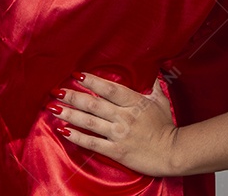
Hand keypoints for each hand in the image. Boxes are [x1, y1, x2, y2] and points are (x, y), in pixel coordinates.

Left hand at [48, 72, 179, 177]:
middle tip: (56, 91)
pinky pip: (93, 142)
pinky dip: (77, 136)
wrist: (174, 153)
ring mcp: (119, 134)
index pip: (109, 88)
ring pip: (89, 122)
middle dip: (73, 97)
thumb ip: (153, 88)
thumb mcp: (161, 103)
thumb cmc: (168, 127)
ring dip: (69, 114)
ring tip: (53, 109)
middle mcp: (124, 116)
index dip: (92, 81)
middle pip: (93, 104)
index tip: (76, 75)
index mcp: (134, 102)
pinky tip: (64, 131)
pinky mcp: (117, 150)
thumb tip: (152, 75)